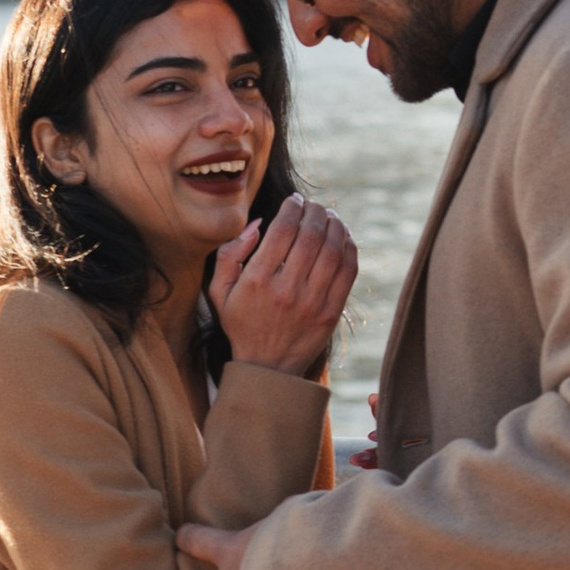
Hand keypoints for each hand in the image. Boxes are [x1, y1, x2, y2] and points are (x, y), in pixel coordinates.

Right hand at [210, 194, 357, 376]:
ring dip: (335, 224)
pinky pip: (348, 270)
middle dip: (315, 211)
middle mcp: (286, 289)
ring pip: (332, 249)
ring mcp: (312, 302)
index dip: (292, 207)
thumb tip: (256, 224)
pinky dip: (349, 247)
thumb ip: (229, 255)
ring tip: (329, 216)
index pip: (283, 229)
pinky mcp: (331, 312)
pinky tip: (343, 236)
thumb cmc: (242, 324)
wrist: (266, 369)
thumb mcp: (219, 292)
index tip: (294, 200)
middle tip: (312, 205)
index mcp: (258, 280)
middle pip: (311, 234)